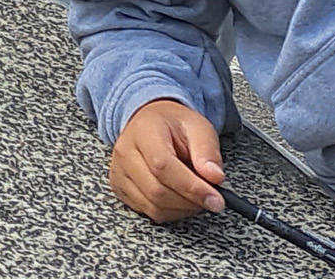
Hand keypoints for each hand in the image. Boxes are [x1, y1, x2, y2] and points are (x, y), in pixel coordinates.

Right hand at [107, 99, 225, 222]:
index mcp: (143, 131)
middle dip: (190, 201)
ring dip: (183, 209)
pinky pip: (148, 212)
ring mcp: (119, 173)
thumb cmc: (174, 125)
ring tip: (197, 195)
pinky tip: (181, 198)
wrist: (151, 122)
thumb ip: (207, 151)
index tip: (215, 198)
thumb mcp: (198, 127)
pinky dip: (171, 212)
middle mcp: (125, 153)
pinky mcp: (120, 189)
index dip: (191, 187)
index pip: (162, 166)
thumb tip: (215, 177)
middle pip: (157, 191)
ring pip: (153, 206)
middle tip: (212, 198)